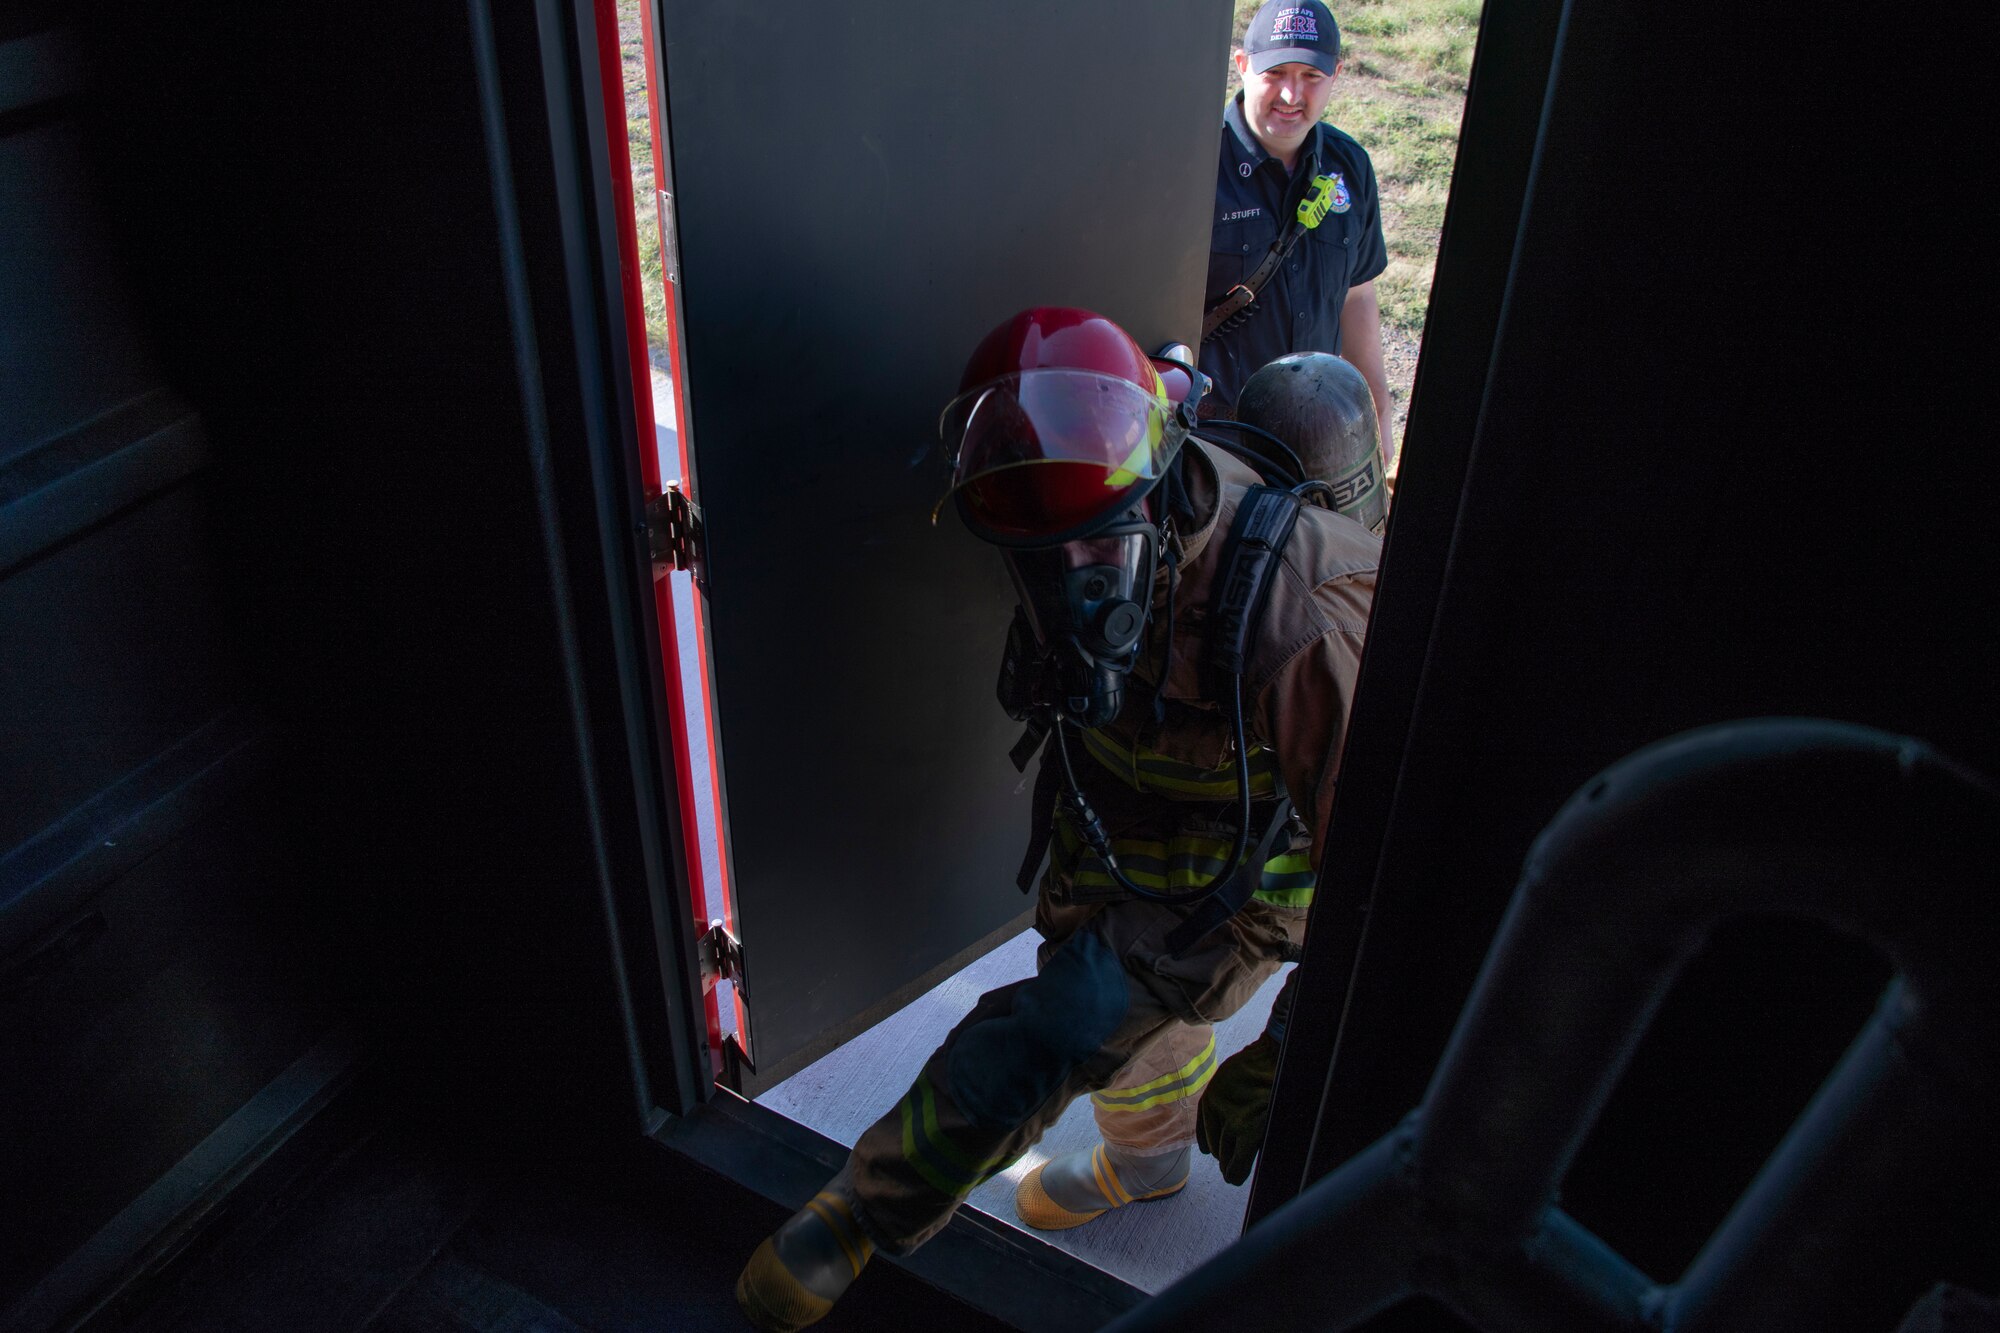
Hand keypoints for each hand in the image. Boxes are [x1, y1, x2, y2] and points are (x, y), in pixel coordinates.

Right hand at [1195, 1033, 1280, 1184]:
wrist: (1276, 1052)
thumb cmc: (1285, 1090)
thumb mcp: (1278, 1120)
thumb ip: (1262, 1143)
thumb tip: (1251, 1161)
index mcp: (1251, 1131)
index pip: (1234, 1168)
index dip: (1235, 1175)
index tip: (1234, 1179)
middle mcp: (1232, 1120)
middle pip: (1224, 1156)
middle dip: (1228, 1164)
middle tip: (1231, 1169)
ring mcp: (1219, 1106)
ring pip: (1213, 1141)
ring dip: (1219, 1150)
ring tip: (1224, 1155)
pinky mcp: (1212, 1094)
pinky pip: (1203, 1123)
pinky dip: (1205, 1137)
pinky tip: (1208, 1148)